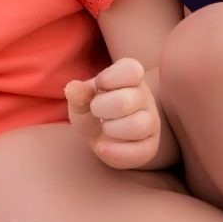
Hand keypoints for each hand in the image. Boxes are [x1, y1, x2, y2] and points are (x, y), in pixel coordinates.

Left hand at [66, 56, 163, 170]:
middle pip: (126, 101)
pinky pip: (141, 151)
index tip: (99, 86)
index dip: (108, 79)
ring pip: (139, 126)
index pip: (131, 70)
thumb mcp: (82, 100)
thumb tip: (71, 88)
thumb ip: (78, 95)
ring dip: (112, 130)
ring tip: (104, 129)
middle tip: (96, 111)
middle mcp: (145, 97)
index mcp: (131, 77)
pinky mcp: (150, 145)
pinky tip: (103, 147)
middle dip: (102, 108)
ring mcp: (151, 121)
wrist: (106, 136)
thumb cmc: (94, 111)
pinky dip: (116, 152)